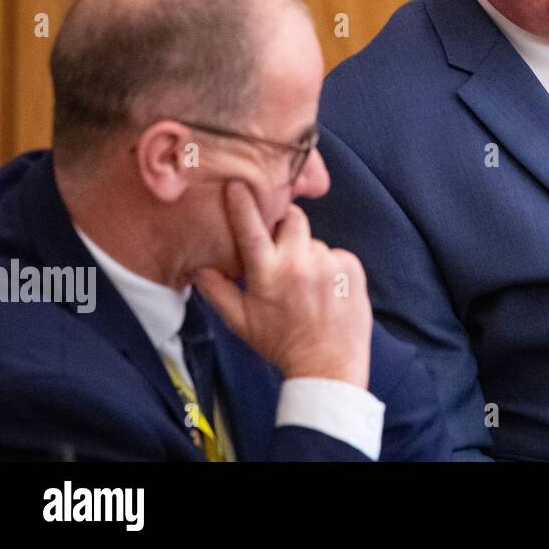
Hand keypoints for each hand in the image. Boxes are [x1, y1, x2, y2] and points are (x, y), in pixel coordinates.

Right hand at [194, 180, 372, 387]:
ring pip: (313, 241)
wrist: (328, 365)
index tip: (238, 182)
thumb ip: (216, 290)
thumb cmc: (281, 344)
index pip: (251, 228)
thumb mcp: (241, 322)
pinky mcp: (352, 267)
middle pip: (291, 218)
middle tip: (280, 245)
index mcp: (268, 274)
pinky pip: (335, 254)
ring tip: (305, 285)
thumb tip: (197, 266)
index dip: (243, 203)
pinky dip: (329, 266)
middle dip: (284, 224)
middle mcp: (300, 263)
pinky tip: (325, 290)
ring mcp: (329, 264)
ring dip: (307, 254)